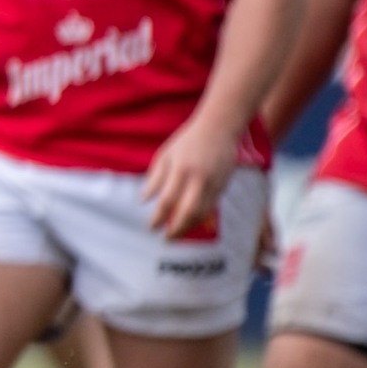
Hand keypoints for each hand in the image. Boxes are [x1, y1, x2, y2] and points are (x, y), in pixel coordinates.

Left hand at [143, 112, 237, 239]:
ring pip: (202, 213)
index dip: (158, 217)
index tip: (151, 228)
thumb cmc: (188, 141)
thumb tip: (143, 200)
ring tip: (176, 234)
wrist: (219, 128)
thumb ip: (154, 179)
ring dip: (189, 228)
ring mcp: (213, 183)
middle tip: (166, 238)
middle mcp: (199, 178)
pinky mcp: (223, 186)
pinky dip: (200, 219)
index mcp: (181, 169)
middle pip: (188, 212)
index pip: (167, 200)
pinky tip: (190, 224)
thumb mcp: (165, 155)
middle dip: (176, 229)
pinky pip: (211, 208)